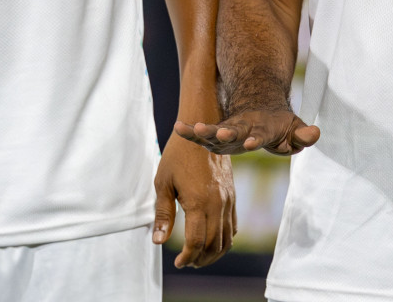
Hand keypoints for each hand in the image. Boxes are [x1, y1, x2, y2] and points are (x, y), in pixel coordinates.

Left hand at [153, 132, 235, 266]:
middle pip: (213, 245)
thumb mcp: (163, 183)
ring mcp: (228, 201)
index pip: (196, 242)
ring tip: (198, 258)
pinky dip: (225, 240)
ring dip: (214, 254)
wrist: (202, 129)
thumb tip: (158, 242)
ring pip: (226, 239)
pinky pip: (233, 226)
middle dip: (200, 259)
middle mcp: (217, 204)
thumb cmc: (177, 155)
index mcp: (198, 202)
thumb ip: (163, 214)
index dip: (187, 257)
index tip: (178, 262)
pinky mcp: (232, 197)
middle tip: (187, 263)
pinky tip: (213, 242)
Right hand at [175, 108, 319, 155]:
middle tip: (217, 134)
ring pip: (214, 132)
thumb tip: (315, 133)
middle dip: (225, 133)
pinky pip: (202, 136)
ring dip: (203, 132)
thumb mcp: (296, 129)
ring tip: (191, 129)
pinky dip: (190, 132)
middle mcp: (242, 129)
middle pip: (233, 131)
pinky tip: (178, 128)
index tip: (250, 143)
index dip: (255, 139)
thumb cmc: (279, 124)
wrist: (259, 107)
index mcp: (262, 130)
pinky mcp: (217, 136)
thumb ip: (303, 135)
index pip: (259, 136)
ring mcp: (228, 132)